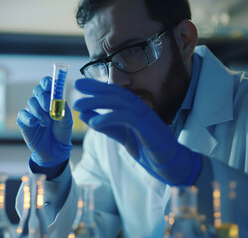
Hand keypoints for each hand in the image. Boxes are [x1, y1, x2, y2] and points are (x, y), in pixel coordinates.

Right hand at [17, 76, 72, 166]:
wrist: (54, 150)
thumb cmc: (61, 132)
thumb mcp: (67, 121)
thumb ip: (64, 109)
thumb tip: (59, 99)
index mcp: (51, 98)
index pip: (46, 84)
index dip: (47, 82)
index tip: (49, 86)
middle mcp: (40, 102)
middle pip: (37, 90)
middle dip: (44, 98)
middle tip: (50, 109)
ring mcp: (31, 111)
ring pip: (31, 102)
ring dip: (39, 112)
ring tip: (47, 123)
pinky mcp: (23, 120)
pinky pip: (22, 114)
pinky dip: (28, 117)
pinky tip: (33, 122)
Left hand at [73, 78, 200, 185]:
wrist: (171, 164)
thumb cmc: (148, 149)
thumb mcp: (122, 136)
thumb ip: (106, 126)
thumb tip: (86, 115)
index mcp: (135, 109)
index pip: (114, 93)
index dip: (97, 86)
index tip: (79, 83)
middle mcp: (140, 108)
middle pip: (116, 93)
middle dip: (95, 88)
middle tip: (76, 86)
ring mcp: (146, 116)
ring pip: (120, 102)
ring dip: (98, 101)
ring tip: (79, 105)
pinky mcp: (148, 127)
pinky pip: (126, 118)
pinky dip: (109, 118)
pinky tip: (94, 122)